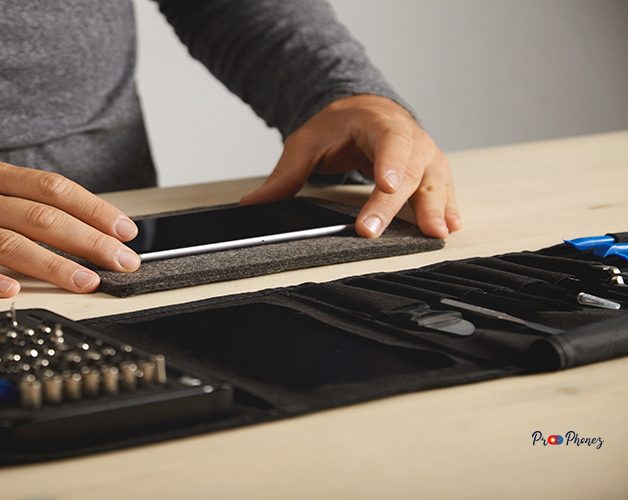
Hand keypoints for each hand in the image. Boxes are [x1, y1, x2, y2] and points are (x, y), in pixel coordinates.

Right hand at [0, 151, 140, 295]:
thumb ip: (13, 196)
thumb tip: (70, 221)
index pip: (52, 188)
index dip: (93, 210)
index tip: (125, 231)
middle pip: (39, 218)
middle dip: (88, 242)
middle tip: (122, 263)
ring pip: (5, 245)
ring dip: (51, 265)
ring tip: (85, 283)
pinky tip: (12, 294)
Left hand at [241, 94, 461, 238]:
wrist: (366, 111)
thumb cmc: (339, 126)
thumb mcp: (307, 142)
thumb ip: (285, 174)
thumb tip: (253, 203)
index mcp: (378, 123)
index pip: (388, 141)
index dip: (390, 163)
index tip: (386, 184)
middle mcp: (409, 137)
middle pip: (409, 169)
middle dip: (395, 202)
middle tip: (379, 229)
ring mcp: (424, 154)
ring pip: (433, 180)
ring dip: (435, 207)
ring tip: (435, 232)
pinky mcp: (431, 172)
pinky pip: (443, 189)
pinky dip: (447, 207)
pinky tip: (449, 225)